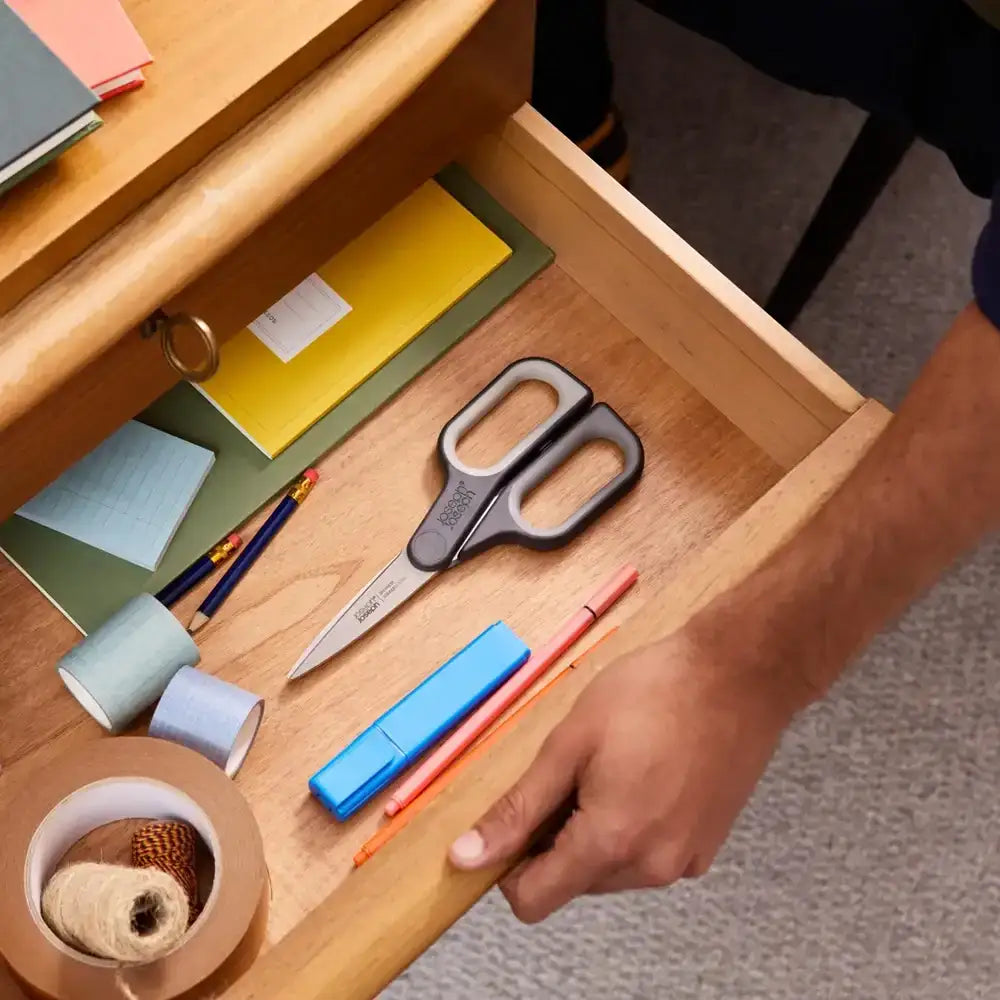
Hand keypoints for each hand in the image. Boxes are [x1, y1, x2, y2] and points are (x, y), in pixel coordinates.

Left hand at [448, 625, 804, 922]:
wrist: (739, 674)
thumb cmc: (653, 693)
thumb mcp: (571, 741)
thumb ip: (519, 807)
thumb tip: (467, 856)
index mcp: (610, 843)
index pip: (533, 901)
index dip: (509, 865)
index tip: (515, 818)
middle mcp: (650, 868)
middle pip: (572, 881)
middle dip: (556, 837)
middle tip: (572, 771)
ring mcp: (684, 861)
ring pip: (609, 869)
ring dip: (595, 832)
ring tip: (613, 766)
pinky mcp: (706, 846)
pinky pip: (648, 855)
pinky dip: (633, 828)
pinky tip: (645, 774)